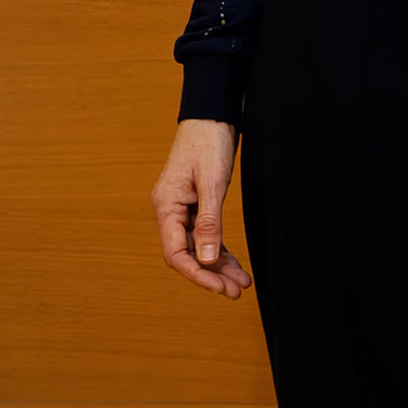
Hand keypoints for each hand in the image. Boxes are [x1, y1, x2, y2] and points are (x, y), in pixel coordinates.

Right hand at [151, 118, 250, 299]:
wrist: (211, 115)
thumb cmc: (209, 143)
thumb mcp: (212, 183)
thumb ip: (209, 222)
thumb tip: (208, 259)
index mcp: (166, 206)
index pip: (176, 253)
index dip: (198, 274)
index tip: (221, 288)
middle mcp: (169, 210)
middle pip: (187, 254)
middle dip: (211, 275)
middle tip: (237, 292)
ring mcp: (181, 208)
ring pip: (198, 247)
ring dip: (218, 266)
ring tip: (241, 284)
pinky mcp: (195, 204)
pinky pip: (205, 235)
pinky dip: (220, 250)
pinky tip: (235, 265)